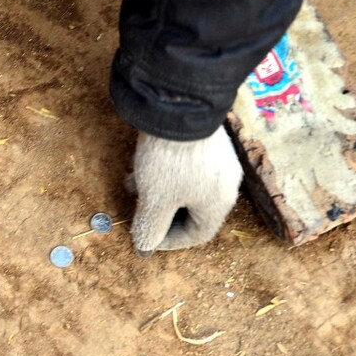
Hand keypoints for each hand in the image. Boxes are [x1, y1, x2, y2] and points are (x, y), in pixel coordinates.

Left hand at [125, 127, 242, 255]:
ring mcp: (217, 160)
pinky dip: (162, 173)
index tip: (146, 238)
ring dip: (156, 191)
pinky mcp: (205, 141)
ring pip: (183, 187)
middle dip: (160, 213)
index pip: (198, 235)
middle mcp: (224, 184)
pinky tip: (138, 165)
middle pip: (191, 210)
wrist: (179, 107)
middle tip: (138, 211)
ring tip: (131, 186)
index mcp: (218, 204)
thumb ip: (150, 227)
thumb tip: (145, 247)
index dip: (169, 242)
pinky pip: (184, 168)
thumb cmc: (170, 162)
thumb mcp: (155, 201)